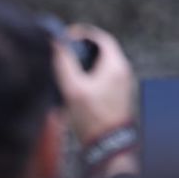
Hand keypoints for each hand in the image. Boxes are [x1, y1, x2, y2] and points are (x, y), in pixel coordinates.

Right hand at [53, 24, 137, 144]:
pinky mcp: (119, 93)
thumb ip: (64, 64)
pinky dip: (93, 72)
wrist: (108, 144)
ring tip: (69, 65)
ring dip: (88, 60)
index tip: (67, 36)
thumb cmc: (92, 117)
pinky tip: (77, 82)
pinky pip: (106, 74)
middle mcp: (123, 70)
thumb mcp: (73, 89)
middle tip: (66, 49)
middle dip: (84, 46)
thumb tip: (56, 42)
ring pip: (105, 62)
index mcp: (115, 65)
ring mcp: (123, 82)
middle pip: (104, 49)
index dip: (83, 33)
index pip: (102, 38)